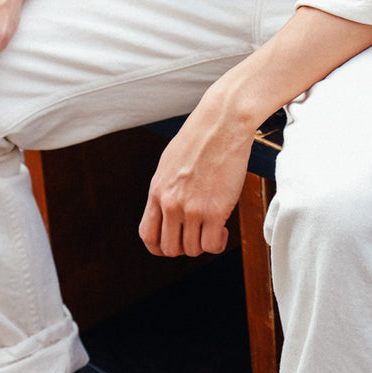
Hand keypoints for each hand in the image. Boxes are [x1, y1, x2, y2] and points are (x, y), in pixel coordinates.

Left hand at [139, 99, 255, 257]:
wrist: (222, 122)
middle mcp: (170, 203)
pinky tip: (223, 228)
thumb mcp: (170, 164)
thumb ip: (166, 190)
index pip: (148, 236)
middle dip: (184, 245)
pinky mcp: (215, 210)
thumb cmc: (200, 138)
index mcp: (157, 191)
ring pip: (192, 250)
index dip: (160, 246)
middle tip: (197, 233)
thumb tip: (167, 211)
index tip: (174, 241)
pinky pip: (212, 245)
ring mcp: (192, 209)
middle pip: (170, 248)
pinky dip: (218, 242)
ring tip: (212, 227)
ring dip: (203, 243)